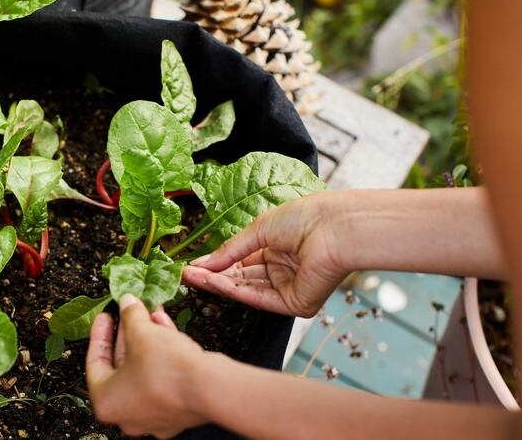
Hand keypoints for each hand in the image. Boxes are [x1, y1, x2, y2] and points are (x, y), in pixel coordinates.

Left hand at [85, 294, 208, 437]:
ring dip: (147, 340)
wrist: (210, 389)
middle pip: (122, 365)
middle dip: (129, 334)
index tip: (105, 316)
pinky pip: (161, 378)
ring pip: (144, 370)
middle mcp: (126, 414)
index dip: (100, 333)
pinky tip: (166, 329)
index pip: (95, 362)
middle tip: (130, 313)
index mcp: (106, 402)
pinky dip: (162, 355)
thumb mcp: (141, 332)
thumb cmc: (167, 369)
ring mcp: (152, 416)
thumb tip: (127, 304)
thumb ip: (130, 316)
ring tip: (152, 315)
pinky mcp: (175, 411)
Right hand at [183, 194, 348, 316]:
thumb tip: (204, 263)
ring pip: (246, 289)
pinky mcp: (295, 304)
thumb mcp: (259, 229)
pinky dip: (233, 290)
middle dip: (213, 275)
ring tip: (192, 277)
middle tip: (186, 274)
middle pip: (241, 278)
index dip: (217, 263)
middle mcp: (284, 270)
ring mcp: (289, 288)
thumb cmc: (305, 218)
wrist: (335, 227)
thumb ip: (230, 250)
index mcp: (279, 248)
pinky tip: (212, 281)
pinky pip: (258, 298)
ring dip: (218, 283)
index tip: (193, 264)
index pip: (242, 261)